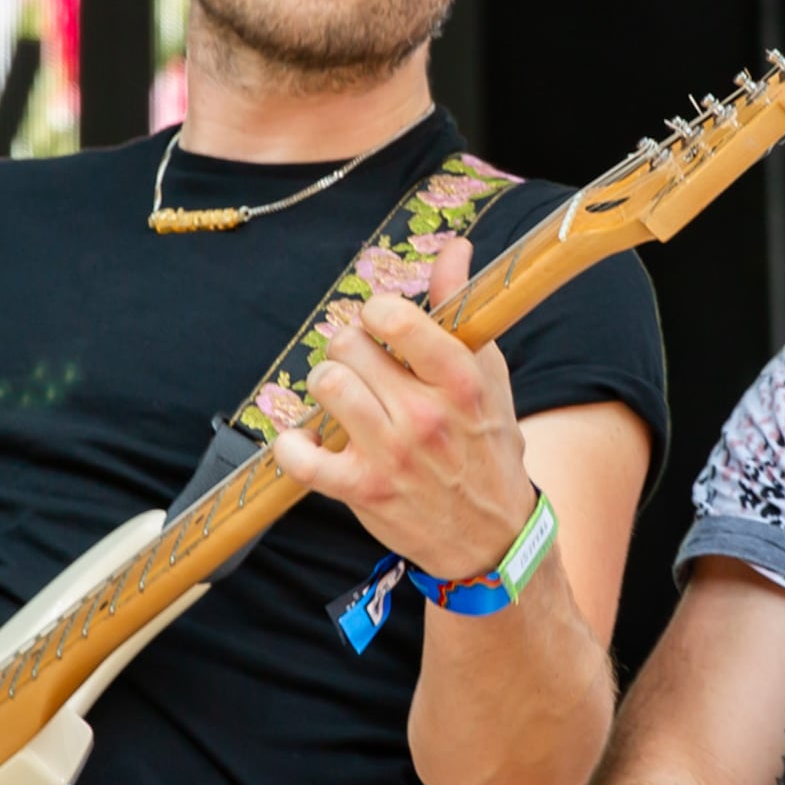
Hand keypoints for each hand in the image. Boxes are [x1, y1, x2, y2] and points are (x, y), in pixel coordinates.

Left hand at [265, 235, 536, 582]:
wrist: (492, 537)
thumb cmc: (488, 447)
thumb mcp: (488, 376)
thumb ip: (462, 308)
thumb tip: (454, 248)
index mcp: (460, 381)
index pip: (396, 319)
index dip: (376, 312)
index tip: (381, 323)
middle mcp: (425, 416)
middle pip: (349, 346)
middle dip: (349, 347)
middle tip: (361, 364)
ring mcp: (391, 455)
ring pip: (327, 386)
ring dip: (327, 385)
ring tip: (342, 396)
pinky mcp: (362, 490)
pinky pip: (300, 456)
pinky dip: (291, 444)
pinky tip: (306, 440)